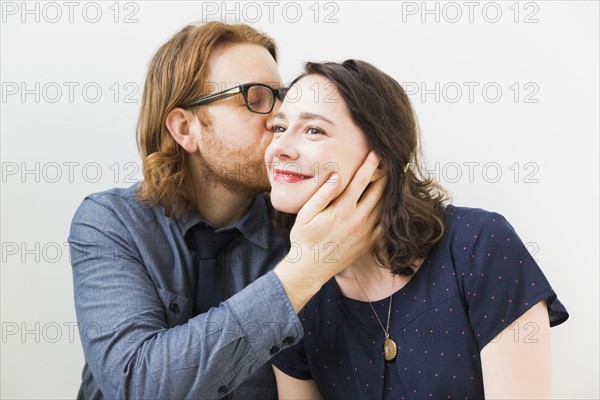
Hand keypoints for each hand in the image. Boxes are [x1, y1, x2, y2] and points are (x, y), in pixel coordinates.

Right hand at [274, 151, 384, 311]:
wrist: (310, 269)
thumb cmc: (304, 239)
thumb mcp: (306, 214)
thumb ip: (322, 194)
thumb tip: (336, 176)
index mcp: (342, 210)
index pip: (361, 181)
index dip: (371, 164)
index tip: (377, 153)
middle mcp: (358, 220)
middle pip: (379, 191)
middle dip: (385, 175)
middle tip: (391, 162)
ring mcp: (366, 233)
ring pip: (385, 206)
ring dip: (389, 191)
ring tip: (393, 178)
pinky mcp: (369, 243)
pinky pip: (385, 223)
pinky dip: (389, 211)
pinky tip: (389, 203)